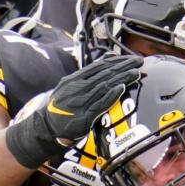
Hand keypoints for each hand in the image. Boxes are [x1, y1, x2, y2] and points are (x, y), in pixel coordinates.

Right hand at [5, 55, 142, 167]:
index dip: (116, 61)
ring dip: (121, 78)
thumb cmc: (61, 107)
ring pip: (104, 86)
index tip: (130, 58)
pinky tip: (121, 88)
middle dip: (123, 66)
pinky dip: (111, 95)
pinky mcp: (84, 116)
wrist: (45, 127)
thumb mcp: (70, 87)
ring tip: (135, 72)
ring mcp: (81, 101)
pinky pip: (100, 103)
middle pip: (104, 74)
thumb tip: (107, 60)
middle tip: (138, 61)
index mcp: (75, 79)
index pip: (99, 66)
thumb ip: (87, 76)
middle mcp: (77, 87)